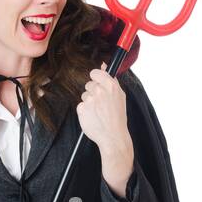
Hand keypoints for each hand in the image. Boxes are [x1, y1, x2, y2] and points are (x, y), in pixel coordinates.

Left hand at [76, 63, 133, 196]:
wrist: (113, 136)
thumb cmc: (117, 117)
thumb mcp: (120, 97)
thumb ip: (111, 81)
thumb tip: (103, 65)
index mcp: (111, 86)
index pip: (95, 72)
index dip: (96, 78)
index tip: (98, 84)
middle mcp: (100, 91)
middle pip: (89, 84)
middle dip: (93, 93)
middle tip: (101, 104)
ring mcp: (90, 100)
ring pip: (84, 95)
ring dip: (89, 102)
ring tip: (98, 112)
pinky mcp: (82, 108)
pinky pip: (80, 105)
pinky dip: (85, 111)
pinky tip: (93, 117)